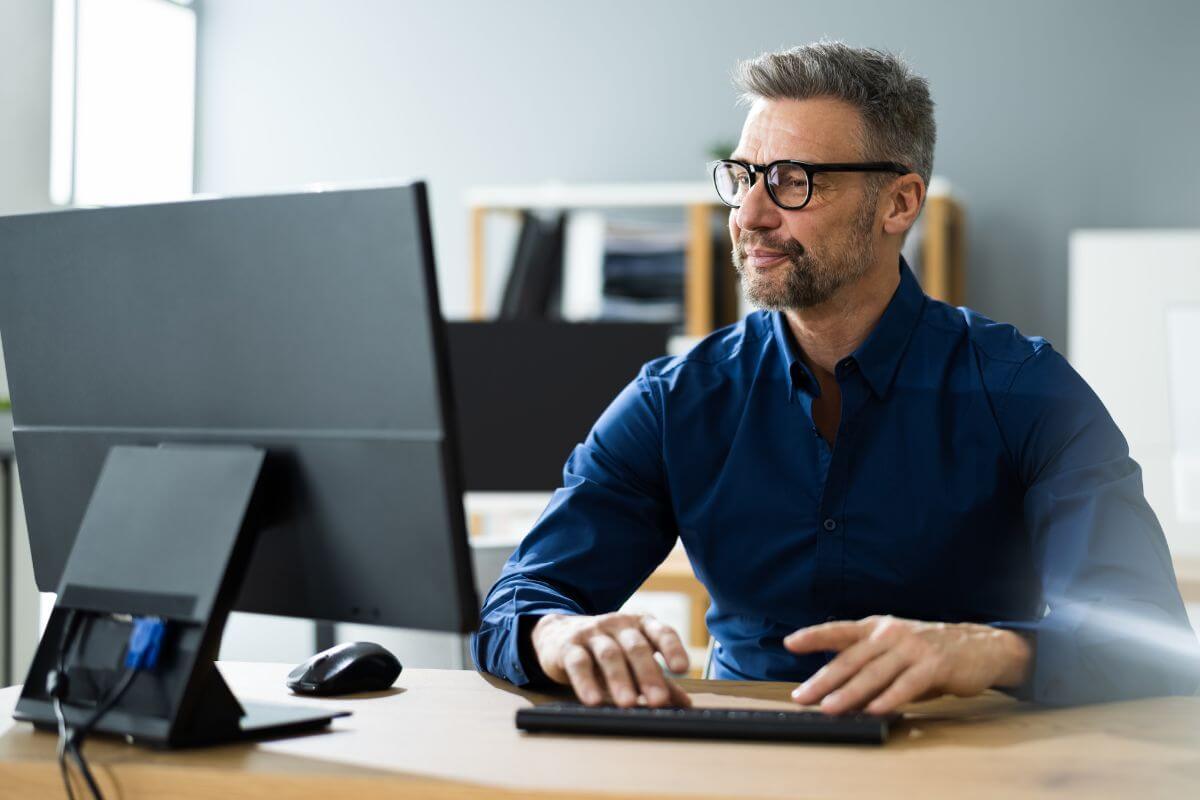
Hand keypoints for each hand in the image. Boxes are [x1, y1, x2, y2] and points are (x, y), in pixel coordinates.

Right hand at [530, 612, 691, 707]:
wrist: (558, 634)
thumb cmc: (605, 649)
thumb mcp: (632, 660)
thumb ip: (658, 678)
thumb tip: (685, 704)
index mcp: (640, 625)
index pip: (661, 632)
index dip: (673, 648)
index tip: (682, 669)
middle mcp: (618, 625)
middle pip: (636, 646)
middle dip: (648, 674)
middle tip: (658, 700)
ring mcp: (593, 633)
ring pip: (609, 654)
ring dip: (620, 679)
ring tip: (628, 703)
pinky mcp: (569, 646)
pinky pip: (579, 663)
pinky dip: (586, 682)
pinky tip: (593, 700)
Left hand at [784, 615, 1031, 714]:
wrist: (980, 646)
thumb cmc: (929, 652)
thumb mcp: (894, 651)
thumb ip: (868, 667)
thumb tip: (838, 694)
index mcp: (877, 627)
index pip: (839, 630)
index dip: (814, 636)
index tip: (790, 643)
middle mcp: (891, 634)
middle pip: (851, 658)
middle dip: (823, 680)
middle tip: (803, 697)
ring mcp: (912, 648)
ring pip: (874, 673)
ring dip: (850, 693)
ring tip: (830, 708)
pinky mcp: (934, 665)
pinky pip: (907, 685)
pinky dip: (889, 698)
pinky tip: (874, 710)